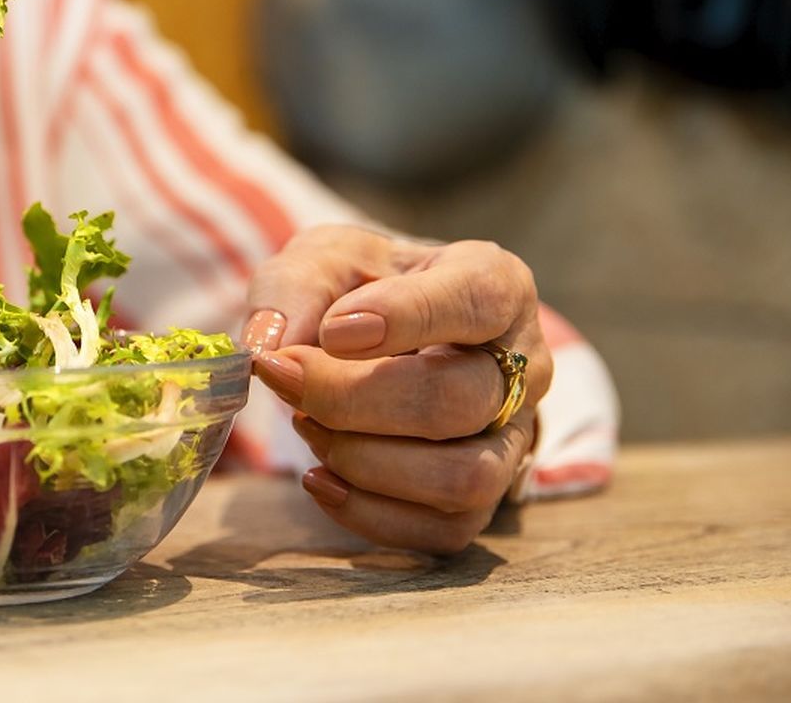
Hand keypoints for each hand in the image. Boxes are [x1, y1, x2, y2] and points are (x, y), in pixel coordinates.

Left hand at [242, 225, 551, 553]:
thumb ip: (294, 289)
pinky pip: (444, 528)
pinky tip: (319, 479)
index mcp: (496, 284)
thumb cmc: (359, 290)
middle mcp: (523, 364)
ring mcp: (512, 436)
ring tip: (306, 423)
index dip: (405, 317)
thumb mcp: (323, 262)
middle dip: (352, 399)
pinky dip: (369, 513)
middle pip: (458, 400)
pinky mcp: (486, 495)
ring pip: (463, 476)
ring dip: (365, 461)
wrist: (376, 334)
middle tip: (284, 377)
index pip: (478, 299)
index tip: (332, 331)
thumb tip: (268, 344)